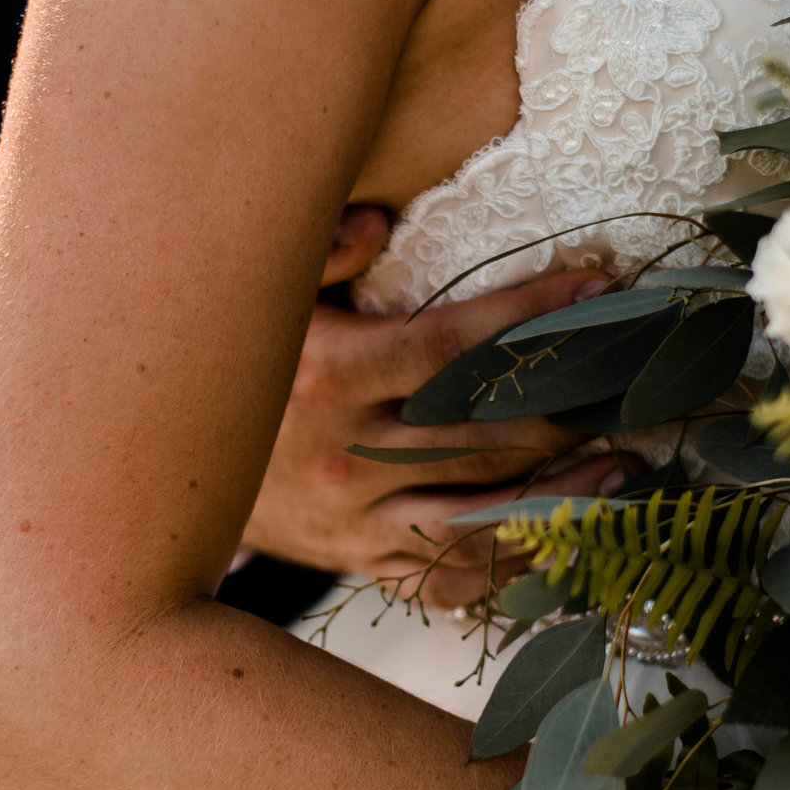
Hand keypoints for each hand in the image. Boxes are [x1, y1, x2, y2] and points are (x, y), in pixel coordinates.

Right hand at [242, 209, 633, 607]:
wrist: (154, 480)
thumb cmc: (228, 370)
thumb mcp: (259, 296)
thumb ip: (317, 251)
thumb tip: (377, 215)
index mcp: (328, 376)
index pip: (451, 346)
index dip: (530, 316)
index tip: (596, 288)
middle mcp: (347, 455)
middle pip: (484, 435)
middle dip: (569, 407)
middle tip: (635, 381)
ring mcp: (357, 520)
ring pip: (480, 516)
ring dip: (561, 494)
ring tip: (624, 465)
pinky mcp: (361, 563)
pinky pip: (449, 574)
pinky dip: (512, 562)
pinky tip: (564, 534)